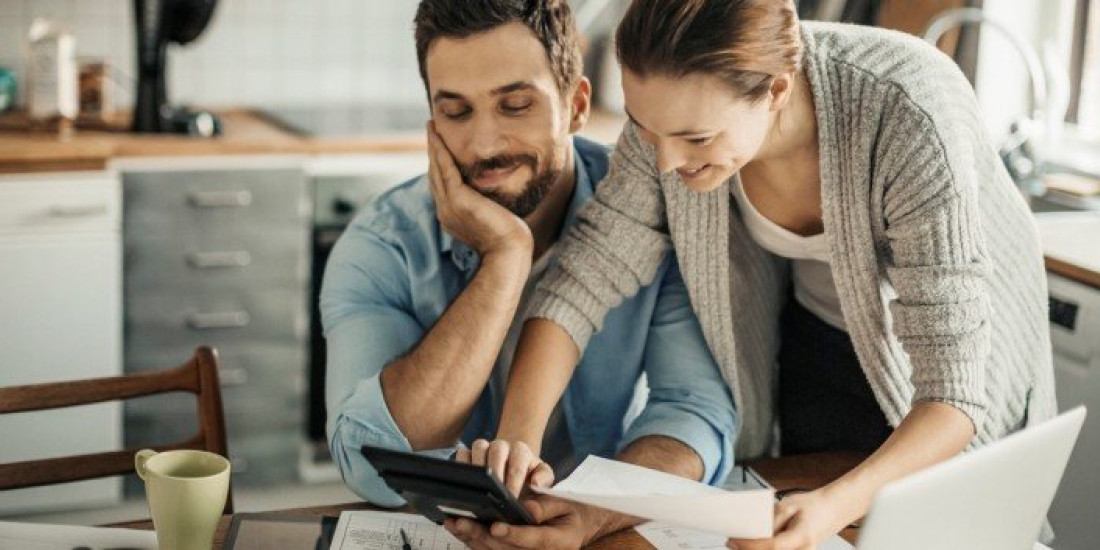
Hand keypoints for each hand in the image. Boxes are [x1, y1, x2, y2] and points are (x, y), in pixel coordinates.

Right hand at [427, 121, 532, 257]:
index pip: (441, 185)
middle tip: (431, 129)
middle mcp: (445, 210)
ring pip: (436, 169)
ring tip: (431, 127)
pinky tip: (438, 136)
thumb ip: (485, 206)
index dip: (438, 164)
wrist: (509, 252)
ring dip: (433, 146)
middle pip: (434, 174)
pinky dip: (440, 151)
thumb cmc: (508, 239)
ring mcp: (449, 206)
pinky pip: (445, 169)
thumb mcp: (491, 218)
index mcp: (451, 216)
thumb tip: (492, 197)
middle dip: (432, 151)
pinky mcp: (458, 200)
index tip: (439, 146)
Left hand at [444, 496, 600, 549]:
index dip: (513, 534)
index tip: (496, 526)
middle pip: (506, 549)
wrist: (575, 528)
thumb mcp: (567, 505)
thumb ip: (548, 506)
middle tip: (461, 521)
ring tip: (454, 523)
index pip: (532, 540)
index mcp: (557, 543)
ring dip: (472, 539)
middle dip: (481, 535)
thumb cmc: (571, 514)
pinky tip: (459, 528)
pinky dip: (474, 541)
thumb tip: (528, 509)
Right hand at [454, 439, 553, 496]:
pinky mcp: (468, 453)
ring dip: (478, 468)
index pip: (518, 461)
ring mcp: (484, 447)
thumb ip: (545, 479)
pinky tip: (464, 484)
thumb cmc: (528, 476)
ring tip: (479, 488)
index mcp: (520, 450)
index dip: (514, 480)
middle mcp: (501, 446)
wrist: (514, 469)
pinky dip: (462, 466)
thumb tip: (536, 483)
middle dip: (496, 473)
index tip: (511, 497)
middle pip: (497, 450)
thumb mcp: (543, 477)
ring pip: (478, 447)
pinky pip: (462, 454)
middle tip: (495, 493)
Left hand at [727, 489, 849, 549]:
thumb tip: (752, 531)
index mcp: (802, 537)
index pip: (771, 546)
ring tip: (742, 542)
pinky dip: (765, 549)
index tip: (733, 539)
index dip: (749, 544)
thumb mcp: (787, 506)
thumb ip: (770, 520)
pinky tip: (756, 545)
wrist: (831, 510)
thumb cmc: (813, 506)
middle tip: (732, 542)